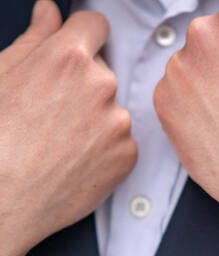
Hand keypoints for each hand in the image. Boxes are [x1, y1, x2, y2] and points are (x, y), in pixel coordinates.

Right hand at [0, 1, 136, 255]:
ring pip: (113, 107)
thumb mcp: (3, 76)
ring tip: (61, 139)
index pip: (95, 25)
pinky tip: (76, 158)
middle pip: (103, 70)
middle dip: (84, 83)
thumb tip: (49, 12)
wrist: (6, 198)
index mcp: (68, 59)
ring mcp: (119, 122)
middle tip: (54, 110)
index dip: (83, 35)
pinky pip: (121, 140)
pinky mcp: (128, 153)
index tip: (78, 47)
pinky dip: (105, 147)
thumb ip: (35, 38)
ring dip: (96, 117)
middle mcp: (102, 86)